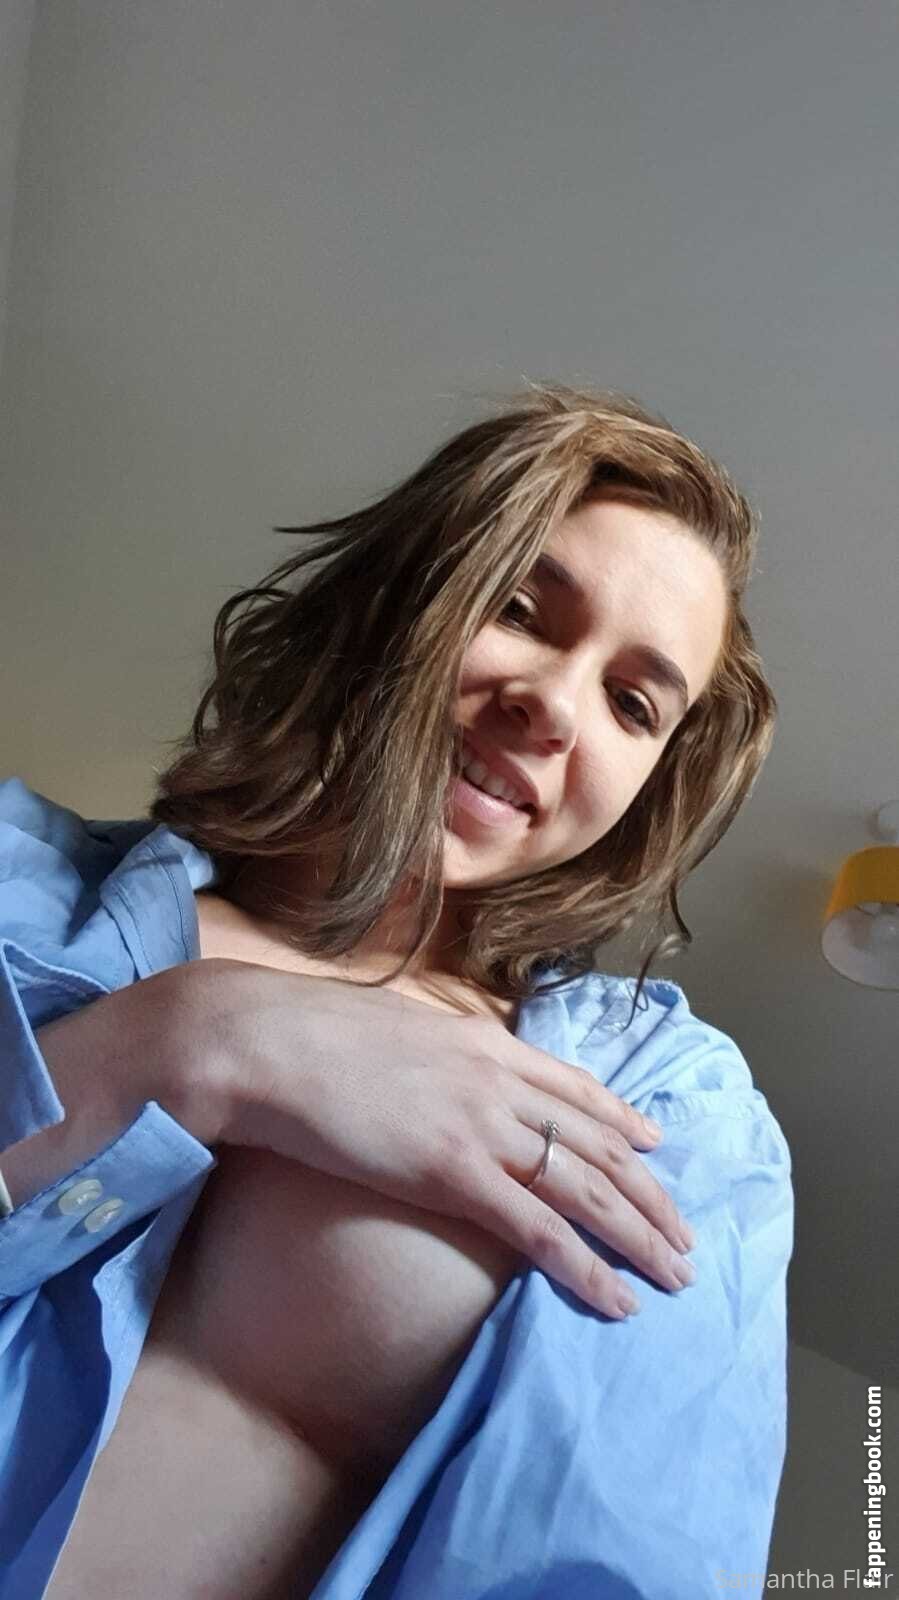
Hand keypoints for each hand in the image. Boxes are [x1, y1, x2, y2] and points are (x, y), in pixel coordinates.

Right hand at [192, 958, 695, 1319]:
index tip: (657, 1148)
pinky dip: (586, 1268)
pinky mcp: (452, 1173)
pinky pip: (540, 1230)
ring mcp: (481, 1127)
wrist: (265, 1041)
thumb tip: (442, 1070)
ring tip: (675, 1273)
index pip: (576, 1088)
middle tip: (685, 1236)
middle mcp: (499, 1082)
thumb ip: (437, 1053)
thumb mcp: (394, 1028)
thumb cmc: (310, 1036)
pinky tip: (617, 1298)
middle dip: (650, 1194)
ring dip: (638, 1236)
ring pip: (588, 1188)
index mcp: (484, 1043)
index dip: (624, 1121)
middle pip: (600, 1144)